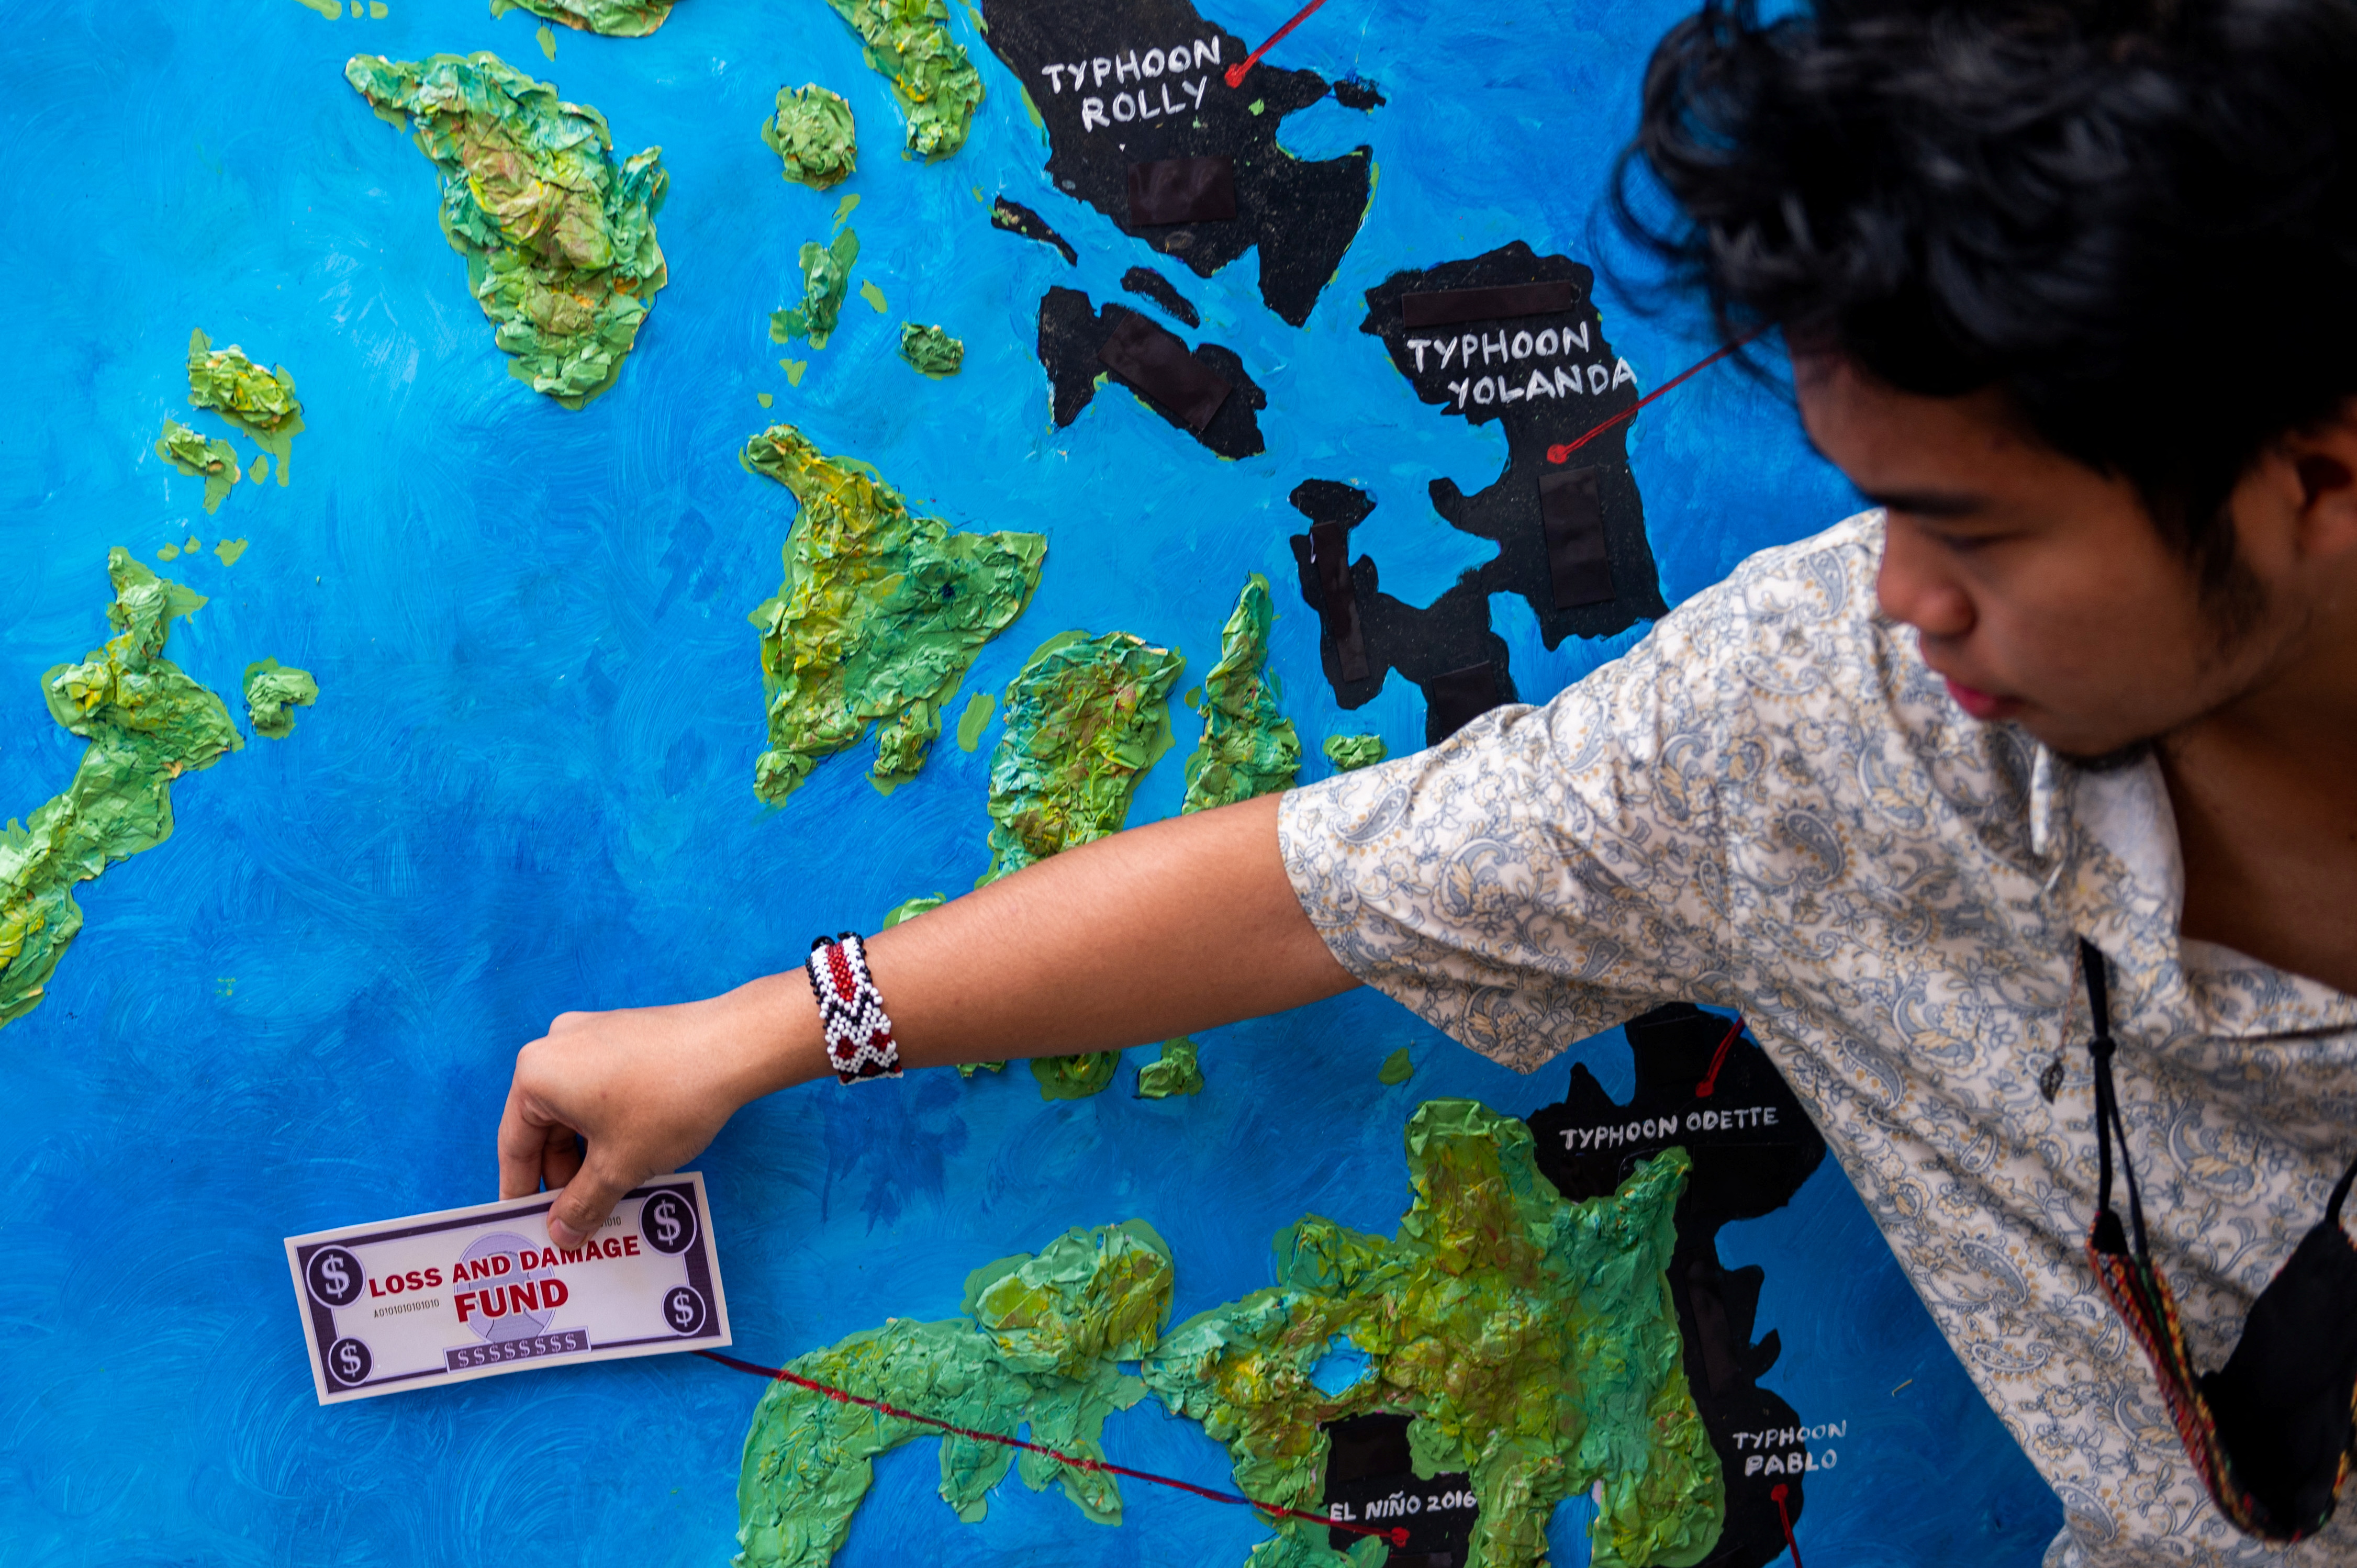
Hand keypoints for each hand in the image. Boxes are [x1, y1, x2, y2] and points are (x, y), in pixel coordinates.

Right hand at [497, 980, 815, 1244]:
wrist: (734, 1047)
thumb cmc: (668, 1102)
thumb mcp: (618, 1167)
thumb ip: (582, 1204)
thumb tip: (561, 1233)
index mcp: (536, 1073)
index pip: (515, 1145)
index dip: (521, 1191)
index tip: (526, 1224)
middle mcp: (556, 1045)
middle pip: (545, 1126)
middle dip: (561, 1175)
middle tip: (574, 1218)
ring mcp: (592, 1034)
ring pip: (576, 1109)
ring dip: (587, 1153)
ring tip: (606, 1194)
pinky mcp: (625, 1034)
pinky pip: (600, 1089)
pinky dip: (607, 1125)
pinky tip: (629, 1156)